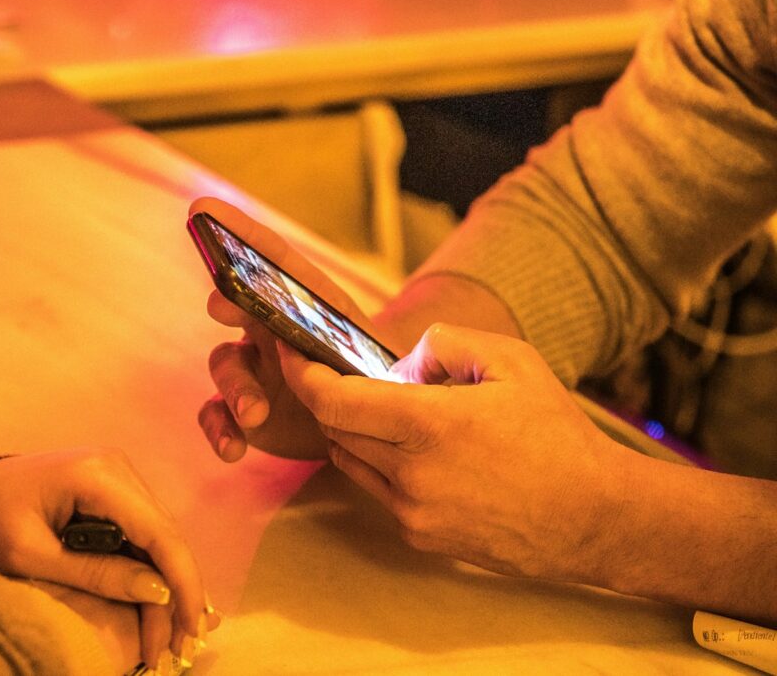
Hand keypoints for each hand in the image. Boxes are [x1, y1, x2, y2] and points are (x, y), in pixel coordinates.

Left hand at [0, 446, 219, 666]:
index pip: (158, 532)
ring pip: (158, 537)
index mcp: (97, 475)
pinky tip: (153, 606)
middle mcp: (117, 467)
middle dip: (176, 593)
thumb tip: (159, 593)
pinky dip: (148, 571)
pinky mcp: (112, 489)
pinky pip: (141, 533)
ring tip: (164, 637)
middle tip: (178, 647)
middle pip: (165, 535)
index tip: (190, 628)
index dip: (182, 582)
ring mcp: (117, 475)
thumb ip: (96, 574)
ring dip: (165, 586)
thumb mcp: (32, 556)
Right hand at [193, 196, 384, 461]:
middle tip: (224, 306)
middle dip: (228, 303)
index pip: (271, 259)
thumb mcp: (380, 366)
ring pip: (225, 365)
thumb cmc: (375, 384)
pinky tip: (232, 448)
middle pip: (237, 306)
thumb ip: (367, 358)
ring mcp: (255, 370)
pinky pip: (216, 414)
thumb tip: (378, 367)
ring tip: (254, 414)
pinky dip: (219, 429)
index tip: (203, 210)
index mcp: (304, 304)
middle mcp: (271, 329)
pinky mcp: (244, 412)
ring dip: (234, 387)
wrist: (375, 427)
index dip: (239, 232)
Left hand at [277, 323, 629, 581]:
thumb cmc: (554, 432)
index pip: (333, 401)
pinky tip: (414, 449)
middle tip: (338, 372)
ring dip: (351, 431)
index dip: (302, 375)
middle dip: (327, 397)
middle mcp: (411, 474)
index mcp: (429, 425)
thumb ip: (443, 344)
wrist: (592, 516)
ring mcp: (412, 511)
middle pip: (334, 429)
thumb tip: (397, 365)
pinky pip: (376, 490)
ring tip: (387, 411)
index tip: (290, 354)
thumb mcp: (510, 359)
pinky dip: (378, 462)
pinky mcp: (419, 536)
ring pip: (349, 460)